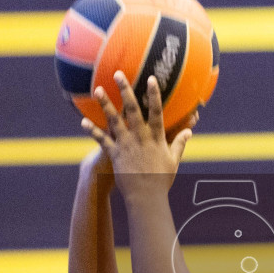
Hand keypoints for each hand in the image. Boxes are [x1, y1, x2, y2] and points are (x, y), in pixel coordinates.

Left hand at [81, 72, 192, 201]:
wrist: (146, 197)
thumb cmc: (161, 180)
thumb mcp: (173, 161)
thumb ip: (179, 143)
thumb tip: (190, 131)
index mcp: (156, 137)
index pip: (156, 111)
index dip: (154, 94)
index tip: (151, 78)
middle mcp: (140, 137)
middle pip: (132, 110)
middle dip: (125, 90)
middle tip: (118, 74)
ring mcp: (126, 145)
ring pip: (114, 121)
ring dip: (105, 104)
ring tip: (97, 90)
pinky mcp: (115, 154)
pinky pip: (102, 140)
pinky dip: (93, 131)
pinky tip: (83, 122)